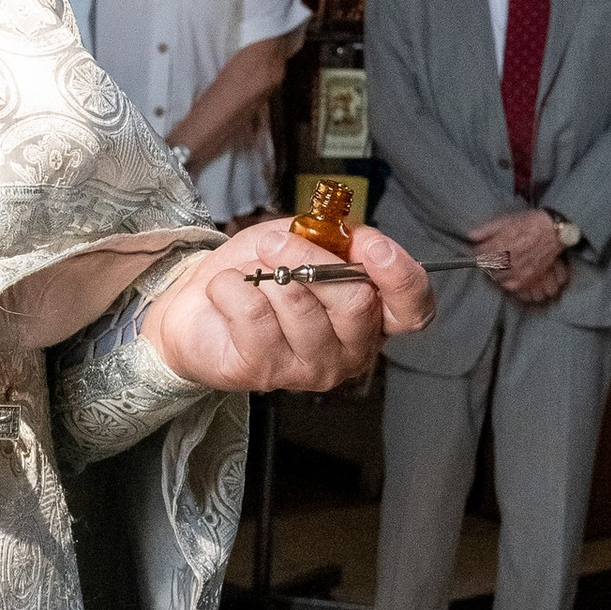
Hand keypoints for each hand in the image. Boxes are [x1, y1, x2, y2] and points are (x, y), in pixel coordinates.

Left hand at [143, 217, 431, 394]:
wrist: (196, 300)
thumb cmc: (258, 271)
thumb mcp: (303, 238)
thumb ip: (334, 236)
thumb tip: (349, 236)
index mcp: (373, 314)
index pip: (414, 308)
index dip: (400, 275)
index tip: (371, 245)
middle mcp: (351, 349)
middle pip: (356, 301)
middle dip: (309, 259)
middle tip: (275, 246)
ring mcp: (310, 368)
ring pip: (300, 306)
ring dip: (265, 275)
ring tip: (250, 274)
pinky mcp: (264, 373)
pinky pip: (254, 315)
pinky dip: (232, 289)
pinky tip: (227, 293)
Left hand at [468, 206, 566, 295]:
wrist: (553, 231)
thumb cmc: (529, 223)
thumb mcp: (506, 220)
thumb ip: (487, 229)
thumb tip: (471, 236)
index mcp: (501, 244)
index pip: (479, 253)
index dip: (477, 250)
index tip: (480, 248)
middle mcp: (508, 259)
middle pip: (486, 266)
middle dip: (486, 261)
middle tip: (491, 255)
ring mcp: (518, 270)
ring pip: (496, 277)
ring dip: (495, 271)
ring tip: (500, 263)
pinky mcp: (528, 278)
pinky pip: (510, 286)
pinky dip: (506, 281)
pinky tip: (509, 273)